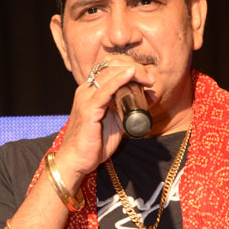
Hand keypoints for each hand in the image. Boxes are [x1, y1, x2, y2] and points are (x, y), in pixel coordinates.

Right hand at [56, 54, 155, 187]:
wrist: (77, 160)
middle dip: (133, 68)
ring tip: (147, 77)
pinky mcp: (88, 109)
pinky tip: (130, 74)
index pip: (110, 69)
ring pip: (109, 74)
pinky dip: (119, 80)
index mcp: (90, 91)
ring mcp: (85, 98)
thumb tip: (148, 98)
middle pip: (110, 68)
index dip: (129, 68)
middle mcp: (86, 90)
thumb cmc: (95, 144)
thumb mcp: (116, 122)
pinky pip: (105, 90)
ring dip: (131, 72)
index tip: (148, 77)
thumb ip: (127, 110)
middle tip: (150, 78)